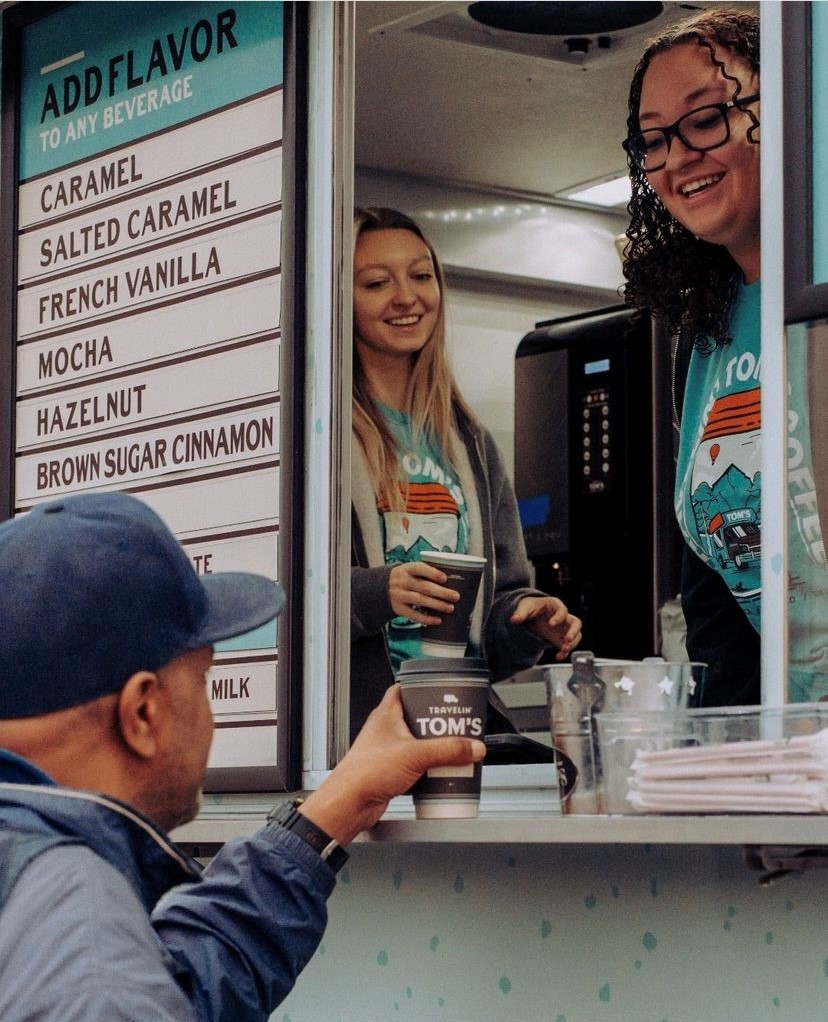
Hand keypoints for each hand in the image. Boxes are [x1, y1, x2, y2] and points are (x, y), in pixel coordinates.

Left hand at [298, 685, 485, 844]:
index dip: (421, 687)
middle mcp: (385, 731)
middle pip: (416, 719)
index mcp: (386, 715)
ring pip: (416, 744)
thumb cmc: (366, 772)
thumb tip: (472, 746)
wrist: (350, 803)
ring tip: (452, 751)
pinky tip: (439, 775)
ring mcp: (387, 752)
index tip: (440, 690)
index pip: (403, 690)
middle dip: (436, 724)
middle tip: (455, 725)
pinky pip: (414, 766)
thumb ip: (447, 750)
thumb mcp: (415, 755)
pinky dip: (427, 769)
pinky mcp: (390, 772)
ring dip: (433, 748)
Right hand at [387, 561, 458, 624]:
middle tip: (456, 596)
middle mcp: (402, 582)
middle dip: (441, 592)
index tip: (445, 578)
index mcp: (406, 569)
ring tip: (450, 608)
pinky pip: (413, 615)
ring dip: (437, 604)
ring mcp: (399, 595)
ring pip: (420, 600)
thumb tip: (451, 582)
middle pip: (424, 587)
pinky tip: (437, 620)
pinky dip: (426, 618)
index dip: (432, 573)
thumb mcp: (410, 570)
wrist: (381, 588)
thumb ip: (425, 573)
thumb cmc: (405, 578)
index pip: (419, 568)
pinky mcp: (398, 608)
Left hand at [510, 596, 582, 661]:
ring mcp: (563, 628)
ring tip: (563, 650)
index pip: (562, 610)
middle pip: (576, 623)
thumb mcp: (524, 607)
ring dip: (572, 644)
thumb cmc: (530, 607)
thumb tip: (514, 619)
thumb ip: (520, 613)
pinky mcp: (561, 638)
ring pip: (576, 635)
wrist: (530, 614)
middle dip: (573, 632)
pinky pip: (567, 646)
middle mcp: (563, 617)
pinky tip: (558, 656)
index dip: (559, 617)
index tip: (551, 624)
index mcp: (555, 605)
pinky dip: (564, 652)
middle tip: (567, 639)